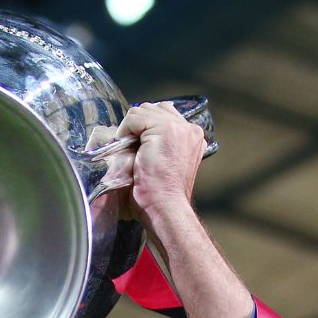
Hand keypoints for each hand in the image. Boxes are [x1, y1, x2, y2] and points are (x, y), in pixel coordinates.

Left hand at [112, 102, 205, 223]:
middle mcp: (191, 130)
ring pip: (144, 110)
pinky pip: (135, 116)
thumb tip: (133, 138)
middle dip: (138, 125)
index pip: (164, 117)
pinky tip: (125, 148)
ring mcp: (180, 128)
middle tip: (128, 149)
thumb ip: (158, 147)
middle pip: (155, 109)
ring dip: (131, 128)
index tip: (135, 149)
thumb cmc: (159, 196)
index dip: (145, 129)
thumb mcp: (163, 166)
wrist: (164, 207)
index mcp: (193, 139)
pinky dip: (125, 129)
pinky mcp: (165, 129)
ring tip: (127, 149)